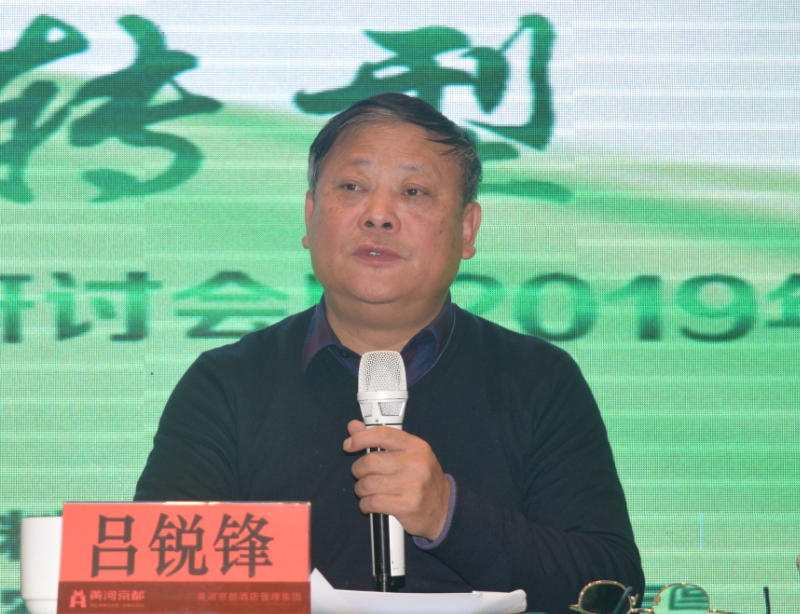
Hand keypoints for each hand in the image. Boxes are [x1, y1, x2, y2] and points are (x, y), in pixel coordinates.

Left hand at [343, 420, 450, 540]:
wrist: (444, 509)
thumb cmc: (423, 479)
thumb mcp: (408, 454)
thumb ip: (381, 440)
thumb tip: (354, 426)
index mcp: (416, 446)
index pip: (383, 434)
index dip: (360, 438)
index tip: (349, 444)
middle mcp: (416, 463)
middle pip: (370, 462)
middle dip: (358, 470)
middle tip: (361, 474)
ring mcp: (413, 485)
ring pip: (368, 484)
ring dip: (361, 489)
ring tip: (367, 490)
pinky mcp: (407, 506)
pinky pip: (372, 503)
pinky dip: (366, 504)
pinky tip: (371, 503)